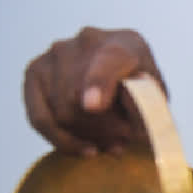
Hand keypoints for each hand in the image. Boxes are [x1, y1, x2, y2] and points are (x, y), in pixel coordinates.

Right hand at [23, 27, 166, 155]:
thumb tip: (132, 125)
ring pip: (63, 113)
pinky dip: (63, 141)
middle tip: (125, 141)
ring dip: (90, 137)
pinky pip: (40, 118)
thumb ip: (148, 108)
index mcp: (125, 44)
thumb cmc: (144, 89)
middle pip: (83, 99)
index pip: (110, 61)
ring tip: (113, 144)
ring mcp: (55, 55)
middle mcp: (85, 41)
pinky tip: (87, 150)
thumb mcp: (158, 99)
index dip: (98, 83)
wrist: (125, 74)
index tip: (93, 106)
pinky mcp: (34, 72)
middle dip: (107, 129)